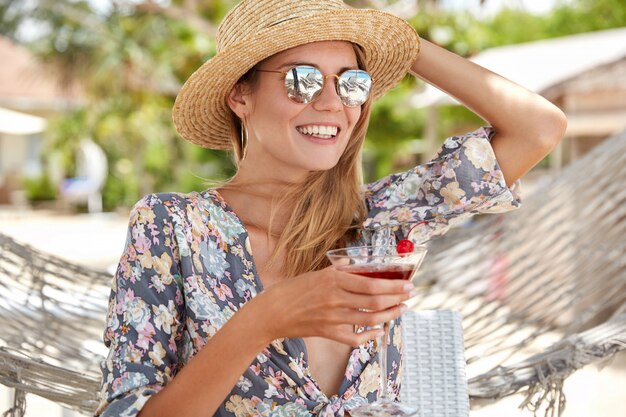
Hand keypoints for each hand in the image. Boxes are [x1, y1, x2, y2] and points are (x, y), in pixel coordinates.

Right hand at [250, 267, 414, 345]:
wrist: (271, 312)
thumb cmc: (292, 289)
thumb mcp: (316, 273)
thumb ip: (339, 270)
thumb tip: (357, 265)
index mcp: (333, 280)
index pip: (371, 283)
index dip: (393, 285)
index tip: (406, 283)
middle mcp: (336, 298)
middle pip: (375, 300)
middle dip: (397, 297)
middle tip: (410, 294)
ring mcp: (333, 318)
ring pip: (369, 319)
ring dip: (389, 314)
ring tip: (400, 309)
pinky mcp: (328, 332)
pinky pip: (354, 338)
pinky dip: (369, 336)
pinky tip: (379, 331)